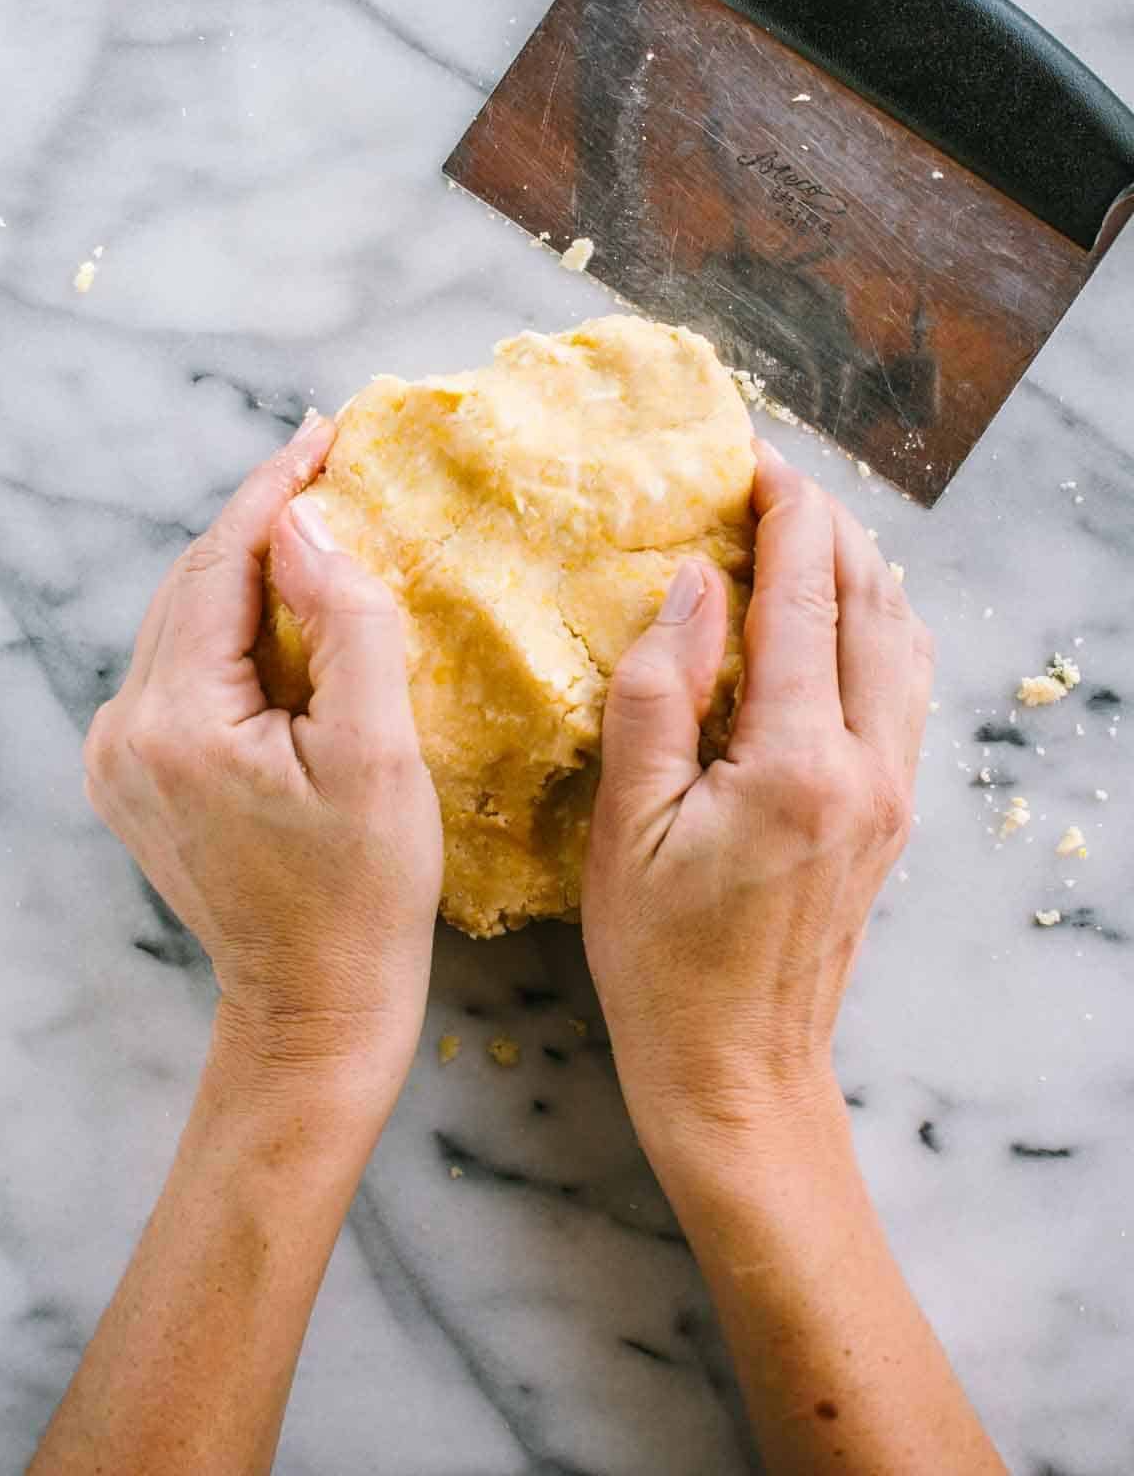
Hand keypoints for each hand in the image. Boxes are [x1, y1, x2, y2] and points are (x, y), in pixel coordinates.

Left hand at [84, 413, 442, 1110]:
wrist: (313, 1002)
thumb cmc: (363, 890)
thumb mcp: (378, 750)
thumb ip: (345, 623)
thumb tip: (304, 523)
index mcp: (177, 718)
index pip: (221, 563)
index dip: (276, 491)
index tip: (325, 434)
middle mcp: (125, 728)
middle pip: (193, 584)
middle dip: (260, 522)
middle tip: (330, 466)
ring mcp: (118, 756)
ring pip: (184, 621)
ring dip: (245, 571)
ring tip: (316, 527)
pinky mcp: (132, 774)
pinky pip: (181, 667)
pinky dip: (230, 627)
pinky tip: (281, 613)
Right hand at [583, 440, 933, 1158]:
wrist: (739, 1071)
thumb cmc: (663, 960)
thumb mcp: (627, 827)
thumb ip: (659, 693)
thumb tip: (692, 585)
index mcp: (797, 763)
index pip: (804, 600)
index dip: (784, 518)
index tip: (756, 461)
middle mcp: (867, 767)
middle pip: (868, 605)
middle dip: (828, 528)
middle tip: (776, 481)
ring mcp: (892, 793)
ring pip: (901, 642)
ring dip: (861, 572)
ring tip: (810, 530)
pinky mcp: (893, 815)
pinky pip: (905, 690)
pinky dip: (882, 629)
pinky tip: (850, 617)